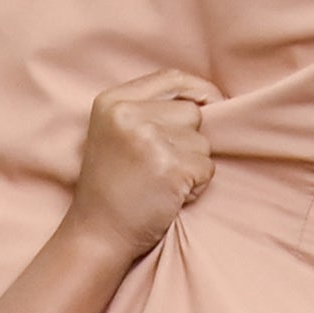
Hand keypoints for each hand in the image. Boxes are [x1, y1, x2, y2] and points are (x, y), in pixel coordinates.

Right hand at [67, 71, 217, 258]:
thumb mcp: (115, 134)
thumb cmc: (111, 189)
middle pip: (191, 113)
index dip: (199, 89)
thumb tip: (208, 99)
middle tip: (161, 167)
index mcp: (113, 101)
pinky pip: (206, 169)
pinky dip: (195, 187)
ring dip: (192, 166)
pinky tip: (170, 197)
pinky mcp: (170, 169)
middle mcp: (129, 115)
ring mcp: (149, 141)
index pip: (171, 78)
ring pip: (202, 143)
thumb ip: (148, 110)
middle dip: (188, 141)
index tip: (215, 101)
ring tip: (162, 184)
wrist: (97, 235)